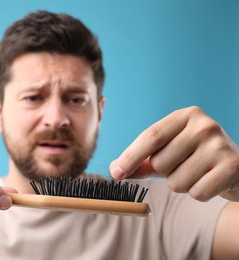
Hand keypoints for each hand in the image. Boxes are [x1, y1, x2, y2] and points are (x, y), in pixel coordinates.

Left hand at [110, 106, 238, 201]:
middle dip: (164, 173)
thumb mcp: (169, 153)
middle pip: (160, 162)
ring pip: (176, 182)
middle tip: (184, 166)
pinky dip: (199, 194)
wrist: (238, 169)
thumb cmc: (195, 158)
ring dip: (182, 185)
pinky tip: (210, 182)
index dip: (130, 157)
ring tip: (198, 174)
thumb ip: (142, 160)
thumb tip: (115, 170)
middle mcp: (204, 125)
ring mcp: (220, 145)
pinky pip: (196, 193)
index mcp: (185, 116)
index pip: (150, 137)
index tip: (115, 173)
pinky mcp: (232, 166)